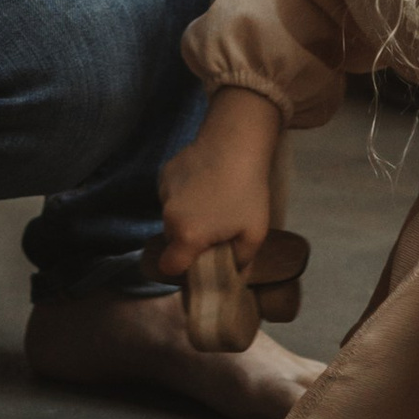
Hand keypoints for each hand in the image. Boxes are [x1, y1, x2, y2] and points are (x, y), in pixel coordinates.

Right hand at [154, 87, 284, 282]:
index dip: (181, 269)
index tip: (198, 262)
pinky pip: (171, 194)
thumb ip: (241, 261)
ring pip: (171, 216)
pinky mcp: (164, 173)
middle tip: (214, 229)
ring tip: (213, 201)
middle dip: (188, 240)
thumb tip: (235, 276)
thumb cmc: (247, 192)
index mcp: (187, 236)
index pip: (169, 266)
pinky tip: (204, 182)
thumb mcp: (254, 233)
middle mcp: (168, 216)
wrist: (236, 142)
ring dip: (186, 216)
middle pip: (172, 240)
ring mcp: (164, 192)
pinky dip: (184, 194)